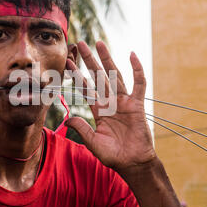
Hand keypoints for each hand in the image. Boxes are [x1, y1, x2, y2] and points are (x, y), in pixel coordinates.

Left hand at [65, 41, 154, 172]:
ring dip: (107, 59)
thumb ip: (82, 129)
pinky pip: (138, 84)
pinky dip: (137, 70)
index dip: (77, 76)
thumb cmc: (113, 155)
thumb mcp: (93, 142)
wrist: (132, 163)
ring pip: (114, 75)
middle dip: (89, 60)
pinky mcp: (137, 104)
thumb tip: (68, 118)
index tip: (68, 63)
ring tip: (99, 43)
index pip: (86, 88)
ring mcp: (124, 102)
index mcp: (98, 110)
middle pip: (98, 76)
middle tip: (81, 44)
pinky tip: (131, 55)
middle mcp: (110, 102)